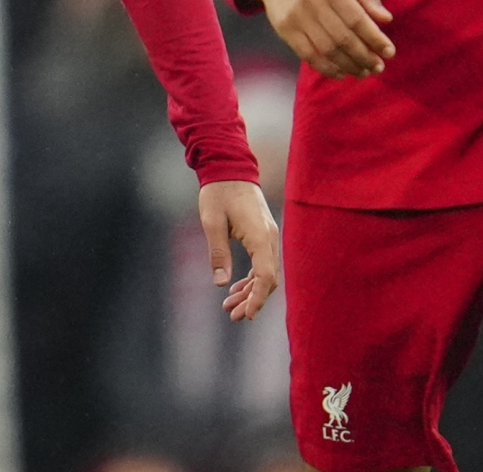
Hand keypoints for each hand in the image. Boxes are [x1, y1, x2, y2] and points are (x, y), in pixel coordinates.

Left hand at [199, 180, 280, 320]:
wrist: (229, 167)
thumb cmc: (219, 192)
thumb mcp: (212, 222)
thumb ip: (218, 253)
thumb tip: (221, 284)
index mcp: (260, 236)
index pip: (265, 277)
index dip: (257, 299)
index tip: (245, 315)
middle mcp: (270, 238)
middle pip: (268, 279)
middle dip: (253, 300)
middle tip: (232, 316)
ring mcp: (269, 236)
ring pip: (266, 273)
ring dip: (251, 291)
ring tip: (230, 307)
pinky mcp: (263, 234)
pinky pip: (263, 263)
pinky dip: (252, 278)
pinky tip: (236, 288)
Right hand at [237, 0, 393, 77]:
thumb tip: (387, 20)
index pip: (357, 19)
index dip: (375, 38)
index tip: (389, 52)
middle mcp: (313, 3)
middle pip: (343, 37)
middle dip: (364, 56)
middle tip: (378, 67)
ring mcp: (297, 17)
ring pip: (327, 49)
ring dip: (348, 65)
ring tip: (363, 72)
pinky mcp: (285, 30)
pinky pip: (308, 54)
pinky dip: (326, 68)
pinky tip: (340, 73)